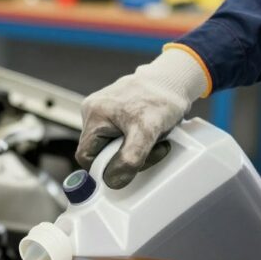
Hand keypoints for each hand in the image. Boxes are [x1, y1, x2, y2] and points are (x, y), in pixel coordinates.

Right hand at [76, 47, 208, 188]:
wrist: (174, 80)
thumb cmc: (161, 99)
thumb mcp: (147, 131)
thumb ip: (130, 158)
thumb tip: (113, 180)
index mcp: (94, 114)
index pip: (86, 156)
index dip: (105, 168)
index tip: (129, 167)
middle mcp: (93, 110)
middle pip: (99, 151)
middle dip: (124, 157)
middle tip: (147, 150)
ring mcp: (103, 109)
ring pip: (111, 145)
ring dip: (132, 149)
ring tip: (150, 138)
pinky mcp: (114, 110)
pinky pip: (119, 135)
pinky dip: (135, 139)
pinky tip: (148, 132)